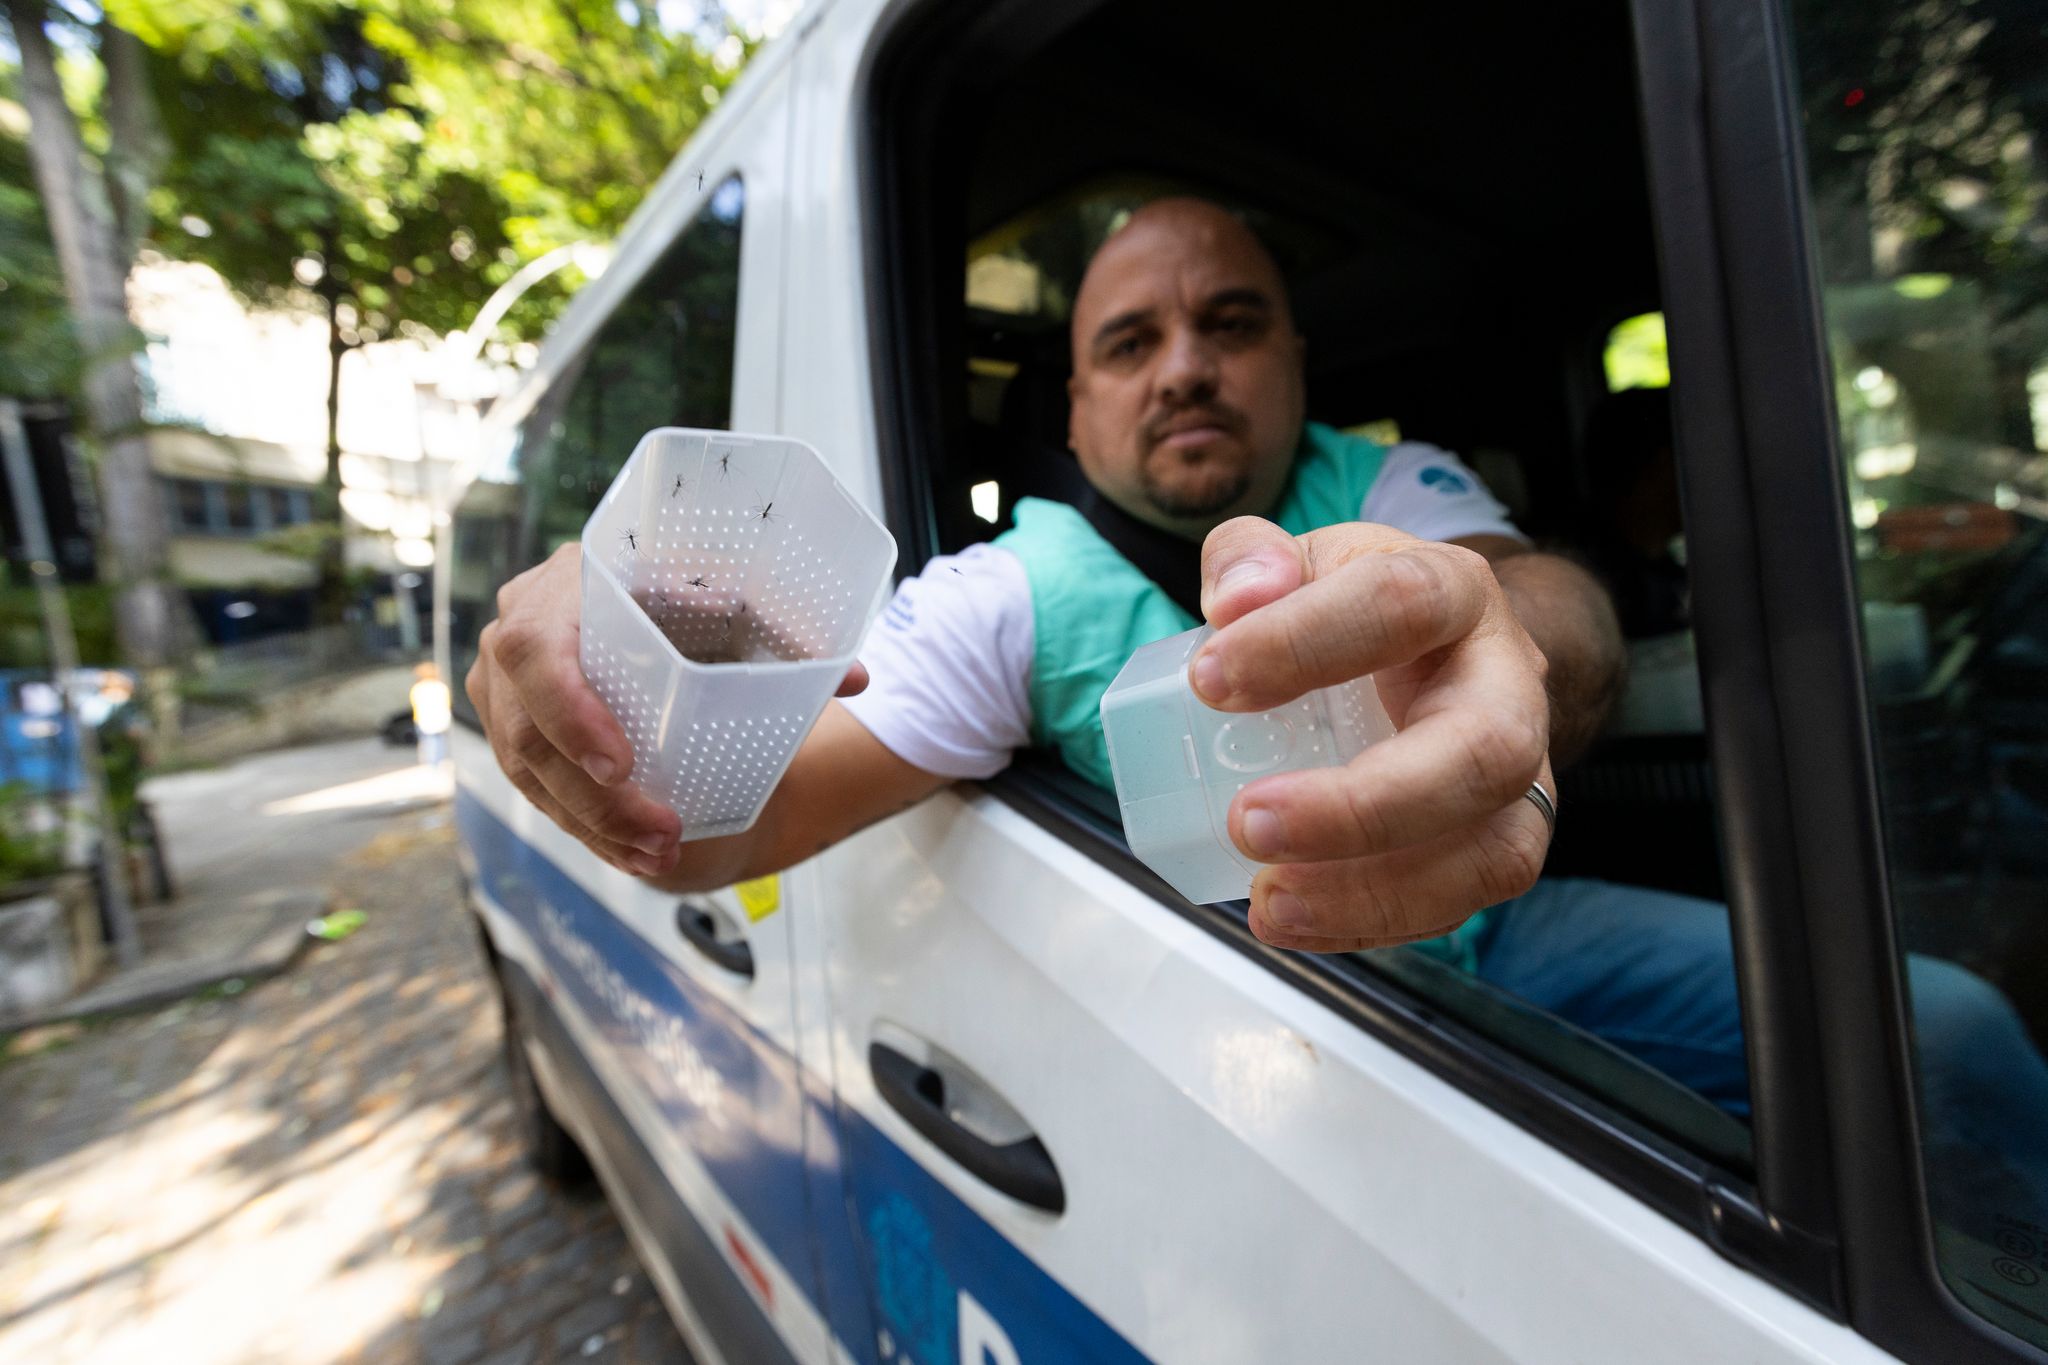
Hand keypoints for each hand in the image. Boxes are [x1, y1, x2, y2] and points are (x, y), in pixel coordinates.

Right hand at [465, 543, 869, 875]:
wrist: (660, 629)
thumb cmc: (697, 611)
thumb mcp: (737, 614)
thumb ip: (790, 637)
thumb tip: (854, 678)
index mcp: (569, 580)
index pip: (535, 649)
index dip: (569, 712)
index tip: (624, 766)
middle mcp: (518, 627)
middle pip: (527, 728)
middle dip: (595, 798)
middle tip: (662, 833)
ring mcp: (503, 686)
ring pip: (528, 772)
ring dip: (596, 824)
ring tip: (658, 852)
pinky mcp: (510, 730)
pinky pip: (535, 793)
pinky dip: (589, 830)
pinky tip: (636, 855)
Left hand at [1191, 518, 1553, 950]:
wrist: (1441, 655)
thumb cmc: (1357, 610)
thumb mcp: (1303, 560)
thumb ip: (1251, 559)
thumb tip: (1235, 601)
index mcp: (1455, 594)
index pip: (1403, 605)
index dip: (1304, 641)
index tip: (1208, 680)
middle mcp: (1508, 688)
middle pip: (1483, 754)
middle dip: (1363, 806)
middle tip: (1248, 824)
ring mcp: (1519, 778)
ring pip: (1493, 852)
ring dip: (1374, 891)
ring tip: (1268, 900)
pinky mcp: (1499, 845)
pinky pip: (1461, 903)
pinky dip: (1372, 922)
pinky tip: (1295, 920)